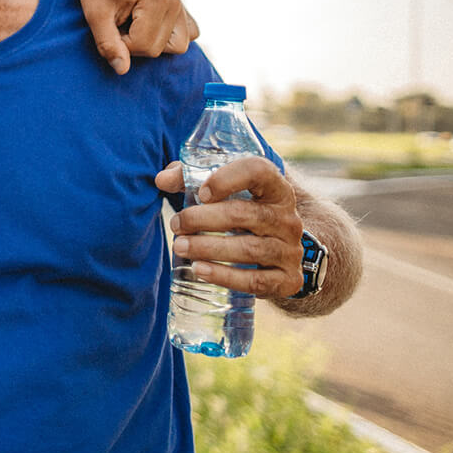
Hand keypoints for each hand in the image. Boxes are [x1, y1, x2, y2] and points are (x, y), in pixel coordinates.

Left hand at [72, 0, 199, 74]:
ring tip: (133, 26)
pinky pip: (188, 36)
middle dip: (133, 44)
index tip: (110, 26)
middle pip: (158, 49)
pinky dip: (169, 37)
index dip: (121, 44)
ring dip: (151, 43)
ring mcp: (181, 7)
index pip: (144, 46)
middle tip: (119, 24)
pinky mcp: (183, 12)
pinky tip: (149, 26)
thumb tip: (122, 70)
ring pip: (177, 47)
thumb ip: (108, 44)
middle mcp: (175, 2)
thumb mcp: (95, 16)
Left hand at [155, 159, 304, 298]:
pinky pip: (256, 281)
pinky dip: (225, 277)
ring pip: (249, 249)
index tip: (200, 192)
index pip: (259, 171)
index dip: (228, 179)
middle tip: (175, 225)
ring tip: (179, 246)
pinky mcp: (288, 280)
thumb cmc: (242, 213)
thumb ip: (191, 178)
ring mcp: (291, 251)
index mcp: (275, 189)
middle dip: (203, 219)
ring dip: (208, 248)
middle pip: (244, 214)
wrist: (277, 254)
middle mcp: (288, 218)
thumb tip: (162, 180)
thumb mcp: (223, 192)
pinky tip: (199, 270)